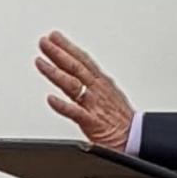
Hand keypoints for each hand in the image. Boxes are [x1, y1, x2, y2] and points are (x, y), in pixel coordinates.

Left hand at [35, 30, 134, 150]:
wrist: (136, 140)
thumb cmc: (122, 121)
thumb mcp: (110, 96)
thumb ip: (93, 85)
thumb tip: (80, 76)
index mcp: (102, 84)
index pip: (83, 60)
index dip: (68, 47)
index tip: (54, 37)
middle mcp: (97, 91)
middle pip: (75, 67)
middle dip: (58, 53)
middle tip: (44, 42)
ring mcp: (94, 105)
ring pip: (72, 84)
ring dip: (55, 72)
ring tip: (40, 62)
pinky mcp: (93, 123)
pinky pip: (75, 112)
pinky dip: (62, 105)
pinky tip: (51, 99)